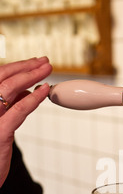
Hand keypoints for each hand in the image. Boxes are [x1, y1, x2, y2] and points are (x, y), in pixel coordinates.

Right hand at [0, 56, 51, 186]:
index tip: (36, 63)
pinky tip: (44, 91)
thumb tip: (27, 92)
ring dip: (30, 75)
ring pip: (9, 88)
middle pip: (2, 77)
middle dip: (26, 66)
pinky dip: (33, 98)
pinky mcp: (0, 132)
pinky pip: (18, 110)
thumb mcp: (2, 125)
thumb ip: (11, 107)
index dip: (18, 67)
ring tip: (47, 69)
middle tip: (45, 61)